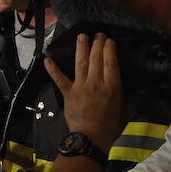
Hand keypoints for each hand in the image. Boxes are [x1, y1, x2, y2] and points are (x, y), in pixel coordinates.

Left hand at [44, 33, 122, 152]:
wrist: (91, 137)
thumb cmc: (110, 126)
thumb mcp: (123, 107)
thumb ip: (120, 92)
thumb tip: (118, 81)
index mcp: (112, 87)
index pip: (111, 62)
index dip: (109, 49)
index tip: (109, 41)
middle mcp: (96, 83)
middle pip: (96, 59)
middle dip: (97, 44)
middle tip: (98, 35)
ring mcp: (81, 87)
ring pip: (80, 63)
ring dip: (81, 48)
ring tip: (82, 36)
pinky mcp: (68, 93)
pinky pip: (59, 79)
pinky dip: (53, 69)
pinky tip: (47, 60)